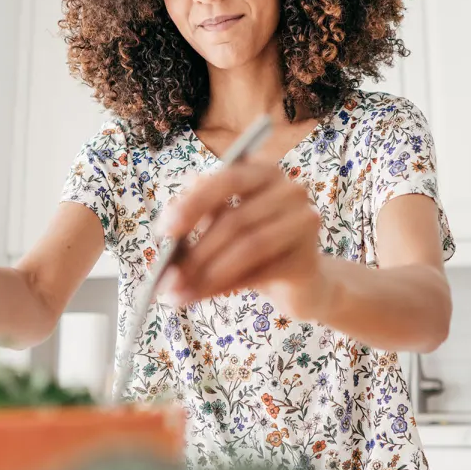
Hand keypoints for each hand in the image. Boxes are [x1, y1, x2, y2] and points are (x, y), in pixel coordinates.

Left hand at [157, 162, 327, 319]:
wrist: (300, 283)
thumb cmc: (254, 247)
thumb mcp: (222, 224)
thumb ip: (198, 216)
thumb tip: (167, 229)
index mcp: (265, 172)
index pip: (227, 178)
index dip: (193, 203)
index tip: (164, 230)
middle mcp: (290, 190)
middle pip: (235, 218)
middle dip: (195, 251)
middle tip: (166, 277)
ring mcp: (304, 224)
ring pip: (247, 247)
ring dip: (206, 274)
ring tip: (177, 292)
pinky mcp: (306, 260)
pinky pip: (258, 274)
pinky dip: (223, 287)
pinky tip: (198, 297)